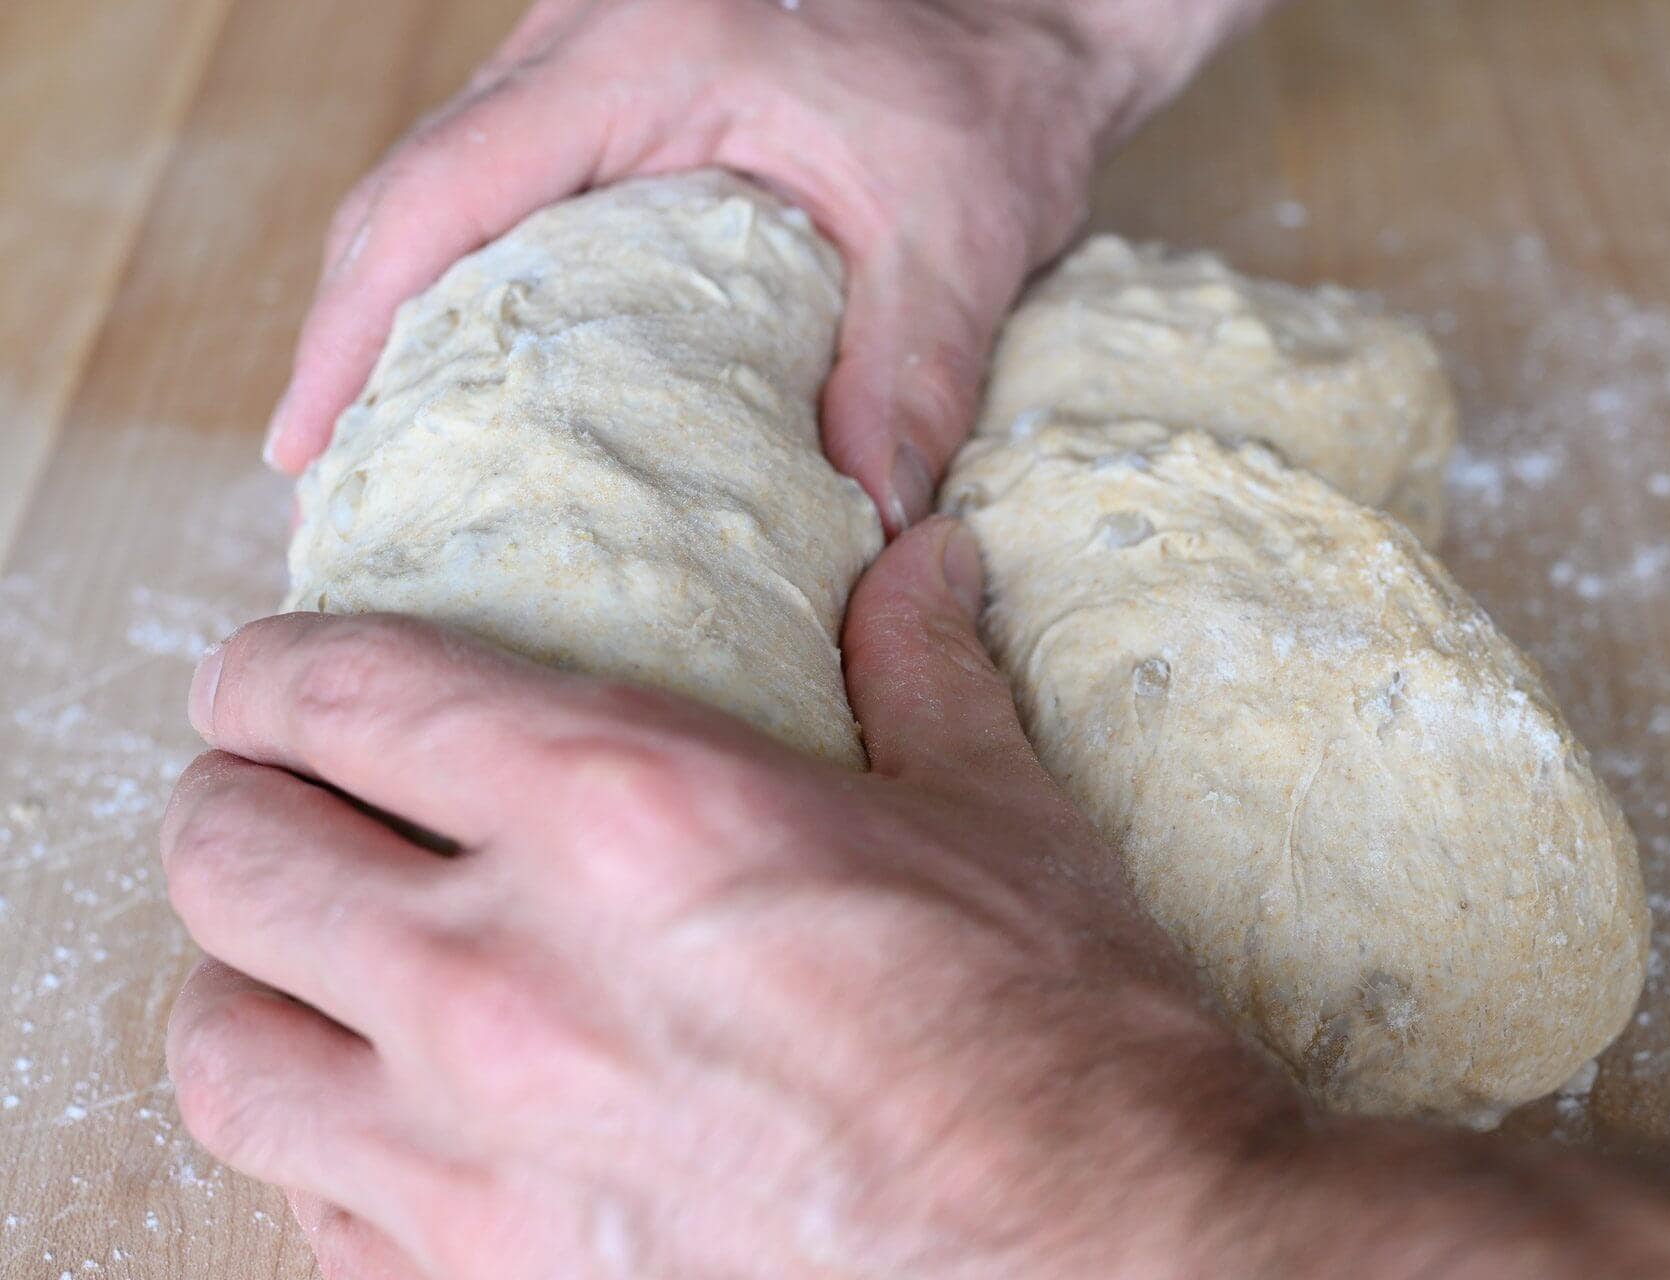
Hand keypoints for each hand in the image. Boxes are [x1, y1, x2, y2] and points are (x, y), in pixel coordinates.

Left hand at [161, 520, 1282, 1277]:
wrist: (1095, 1267)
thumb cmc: (1057, 1043)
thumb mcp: (1000, 821)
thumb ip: (921, 673)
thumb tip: (919, 562)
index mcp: (624, 813)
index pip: (339, 697)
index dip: (269, 672)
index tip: (269, 680)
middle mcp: (507, 977)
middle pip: (230, 858)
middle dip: (231, 806)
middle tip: (276, 802)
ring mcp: (476, 1157)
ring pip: (217, 1047)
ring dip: (242, 984)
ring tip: (300, 968)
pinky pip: (302, 1208)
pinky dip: (317, 1148)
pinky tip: (388, 1125)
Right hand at [261, 0, 1259, 531]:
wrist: (1024, 8)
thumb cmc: (989, 83)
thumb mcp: (959, 230)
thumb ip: (914, 371)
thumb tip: (866, 519)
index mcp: (646, 54)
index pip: (442, 189)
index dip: (351, 322)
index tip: (306, 438)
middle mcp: (591, 39)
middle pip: (411, 188)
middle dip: (352, 327)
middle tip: (332, 467)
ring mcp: (595, 53)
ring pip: (447, 181)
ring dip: (402, 303)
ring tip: (385, 435)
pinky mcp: (621, 88)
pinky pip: (506, 180)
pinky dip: (471, 273)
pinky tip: (480, 365)